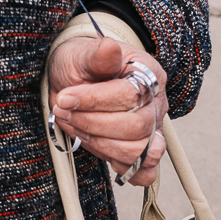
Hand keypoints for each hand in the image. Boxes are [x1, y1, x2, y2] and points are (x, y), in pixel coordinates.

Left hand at [48, 36, 167, 186]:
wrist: (79, 76)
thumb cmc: (83, 63)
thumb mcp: (82, 53)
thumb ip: (96, 55)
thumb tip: (109, 47)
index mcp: (147, 74)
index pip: (129, 95)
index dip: (94, 100)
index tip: (65, 98)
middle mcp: (156, 103)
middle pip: (136, 127)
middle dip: (93, 123)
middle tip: (64, 111)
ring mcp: (152, 128)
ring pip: (140, 152)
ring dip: (100, 144)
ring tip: (75, 125)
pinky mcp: (142, 150)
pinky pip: (145, 172)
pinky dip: (124, 169)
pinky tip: (101, 150)